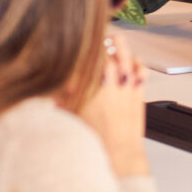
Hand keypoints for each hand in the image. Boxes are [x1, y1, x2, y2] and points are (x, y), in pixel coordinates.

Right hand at [75, 37, 148, 177]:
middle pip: (107, 54)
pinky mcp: (138, 95)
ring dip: (120, 47)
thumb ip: (61, 101)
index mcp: (90, 90)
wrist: (119, 155)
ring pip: (126, 59)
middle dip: (102, 42)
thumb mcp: (71, 117)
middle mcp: (109, 86)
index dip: (83, 49)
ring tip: (115, 38)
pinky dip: (138, 64)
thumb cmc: (96, 140)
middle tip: (97, 36)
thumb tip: (49, 91)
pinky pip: (141, 72)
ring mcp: (126, 89)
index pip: (86, 60)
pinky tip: (133, 61)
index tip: (79, 44)